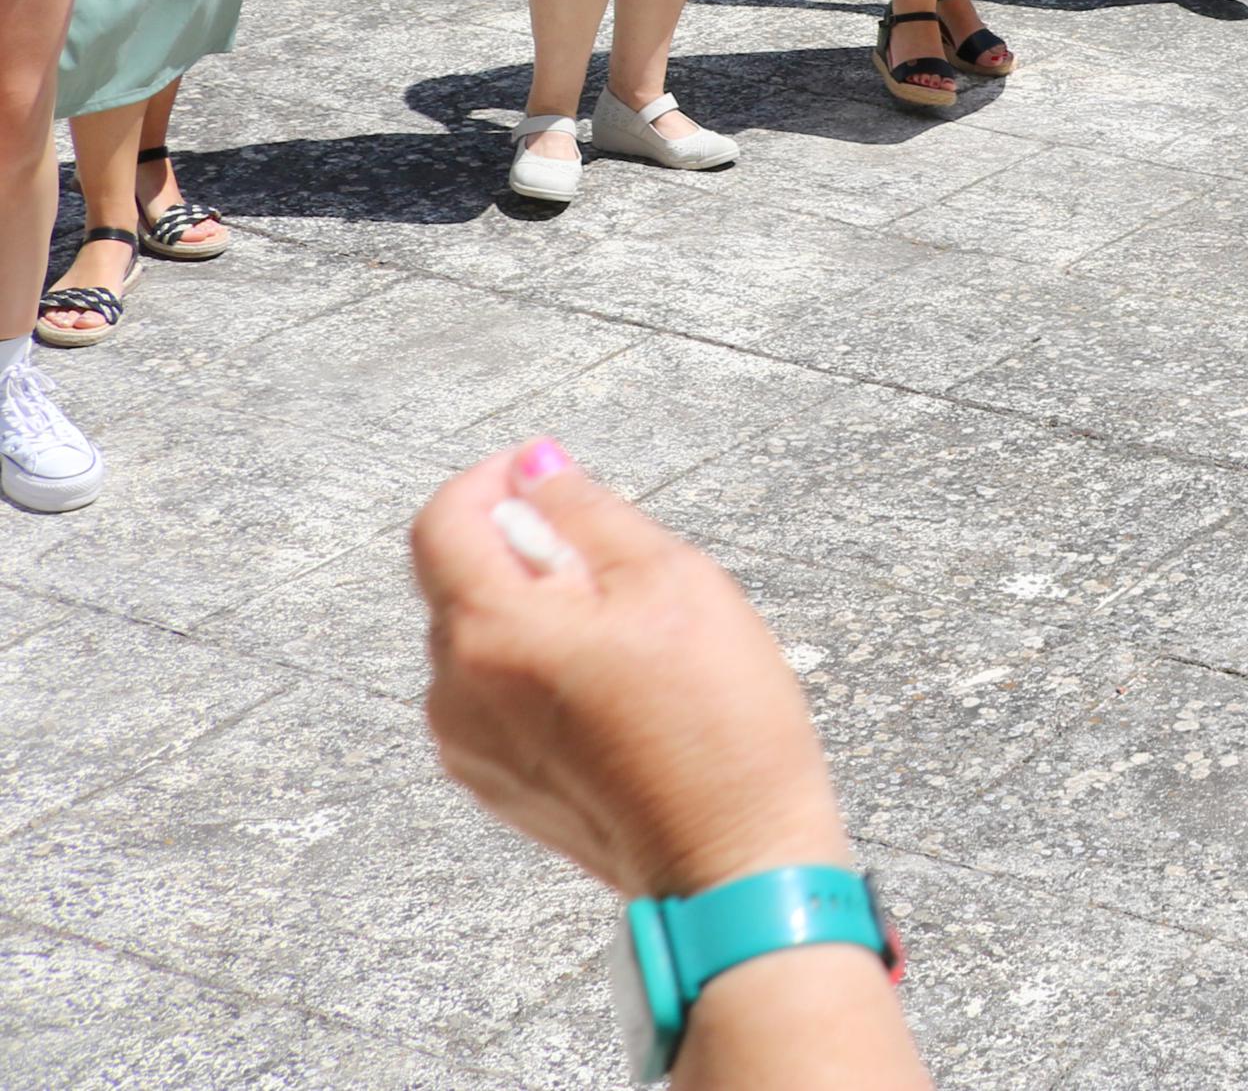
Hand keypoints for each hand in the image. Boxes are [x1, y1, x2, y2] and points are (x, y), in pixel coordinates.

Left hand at [414, 443, 851, 898]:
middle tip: (619, 569)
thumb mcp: (671, 581)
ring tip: (628, 641)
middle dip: (524, 551)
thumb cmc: (715, 715)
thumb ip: (588, 512)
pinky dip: (537, 672)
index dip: (494, 480)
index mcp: (490, 631)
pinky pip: (493, 697)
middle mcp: (454, 690)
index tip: (547, 475)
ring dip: (534, 615)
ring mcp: (467, 745)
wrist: (728, 856)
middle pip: (460, 580)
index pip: (444, 520)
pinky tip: (614, 693)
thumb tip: (535, 466)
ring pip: (478, 641)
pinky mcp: (493, 784)